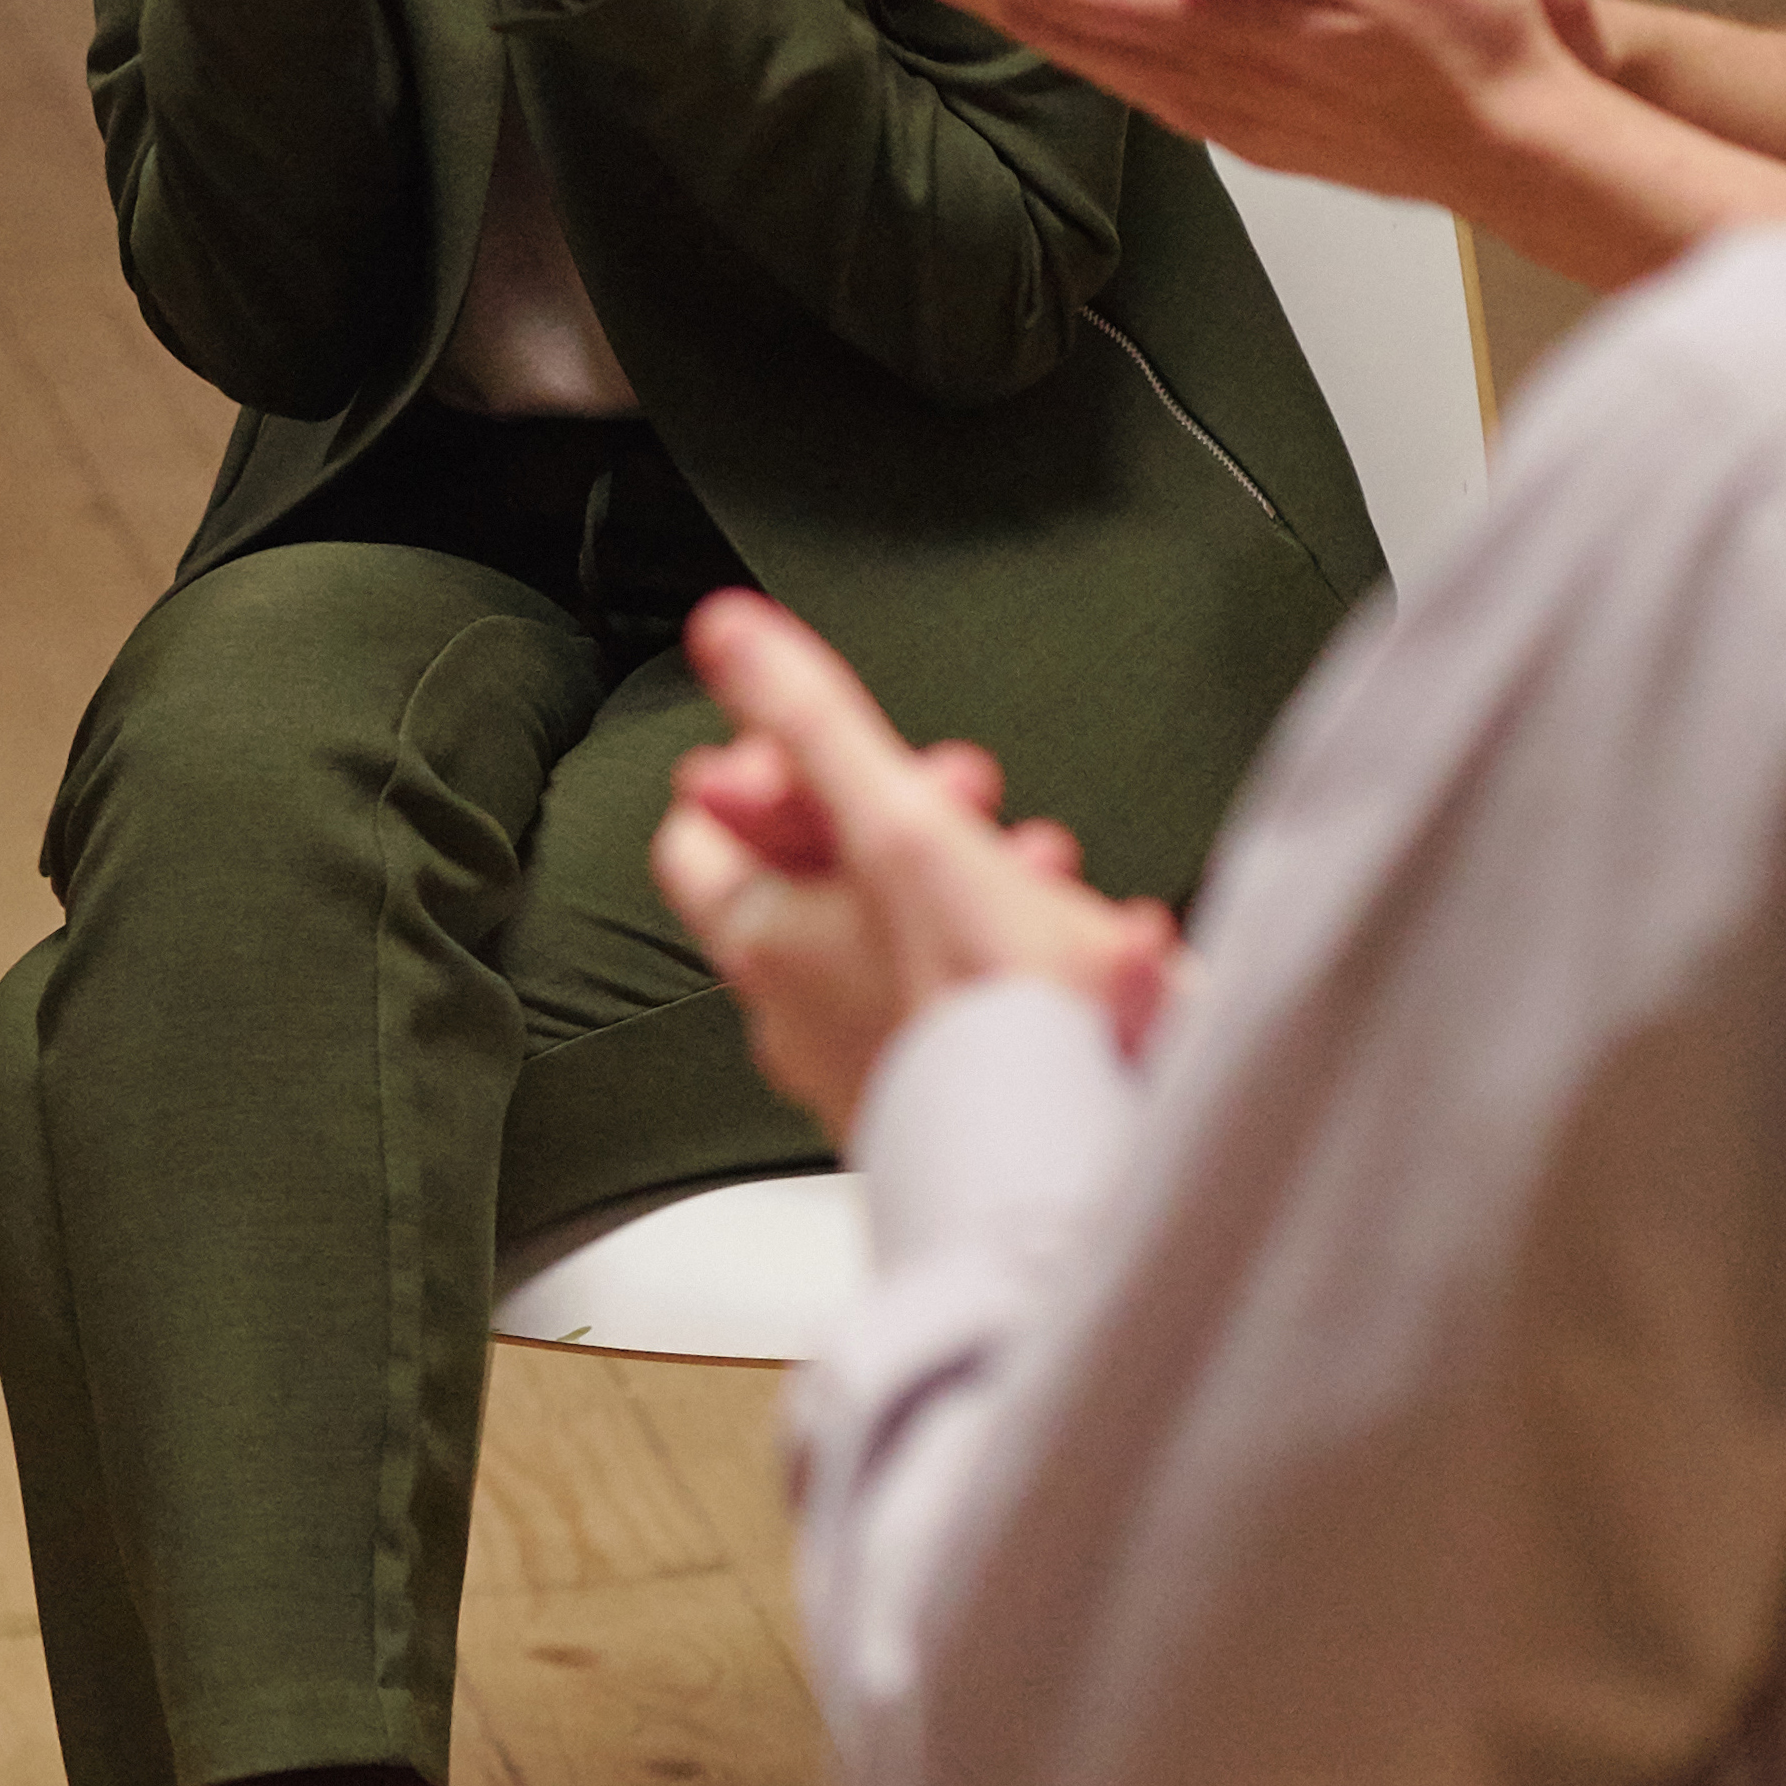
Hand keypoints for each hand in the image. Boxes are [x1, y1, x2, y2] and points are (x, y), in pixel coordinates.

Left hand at [645, 592, 1175, 1136]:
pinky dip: (1015, 949)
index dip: (758, 774)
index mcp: (765, 944)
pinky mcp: (953, 1095)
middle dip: (889, 812)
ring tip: (1031, 857)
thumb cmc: (988, 1004)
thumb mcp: (896, 823)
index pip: (697, 838)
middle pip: (813, 878)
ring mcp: (873, 1060)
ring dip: (965, 876)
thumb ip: (811, 723)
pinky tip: (1088, 939)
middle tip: (955, 791)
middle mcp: (799, 1013)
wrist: (1080, 1153)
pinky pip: (966, 998)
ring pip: (898, 935)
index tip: (827, 751)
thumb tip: (726, 632)